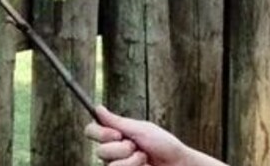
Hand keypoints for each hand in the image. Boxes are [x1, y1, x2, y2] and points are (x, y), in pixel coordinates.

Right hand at [82, 106, 215, 165]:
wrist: (178, 163)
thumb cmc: (164, 144)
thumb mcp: (141, 129)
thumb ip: (117, 122)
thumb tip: (97, 108)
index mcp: (115, 135)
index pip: (91, 131)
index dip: (99, 133)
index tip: (117, 134)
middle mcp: (113, 151)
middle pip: (100, 150)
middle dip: (121, 148)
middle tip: (136, 146)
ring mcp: (118, 164)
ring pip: (109, 164)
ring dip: (131, 160)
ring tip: (144, 158)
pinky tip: (143, 165)